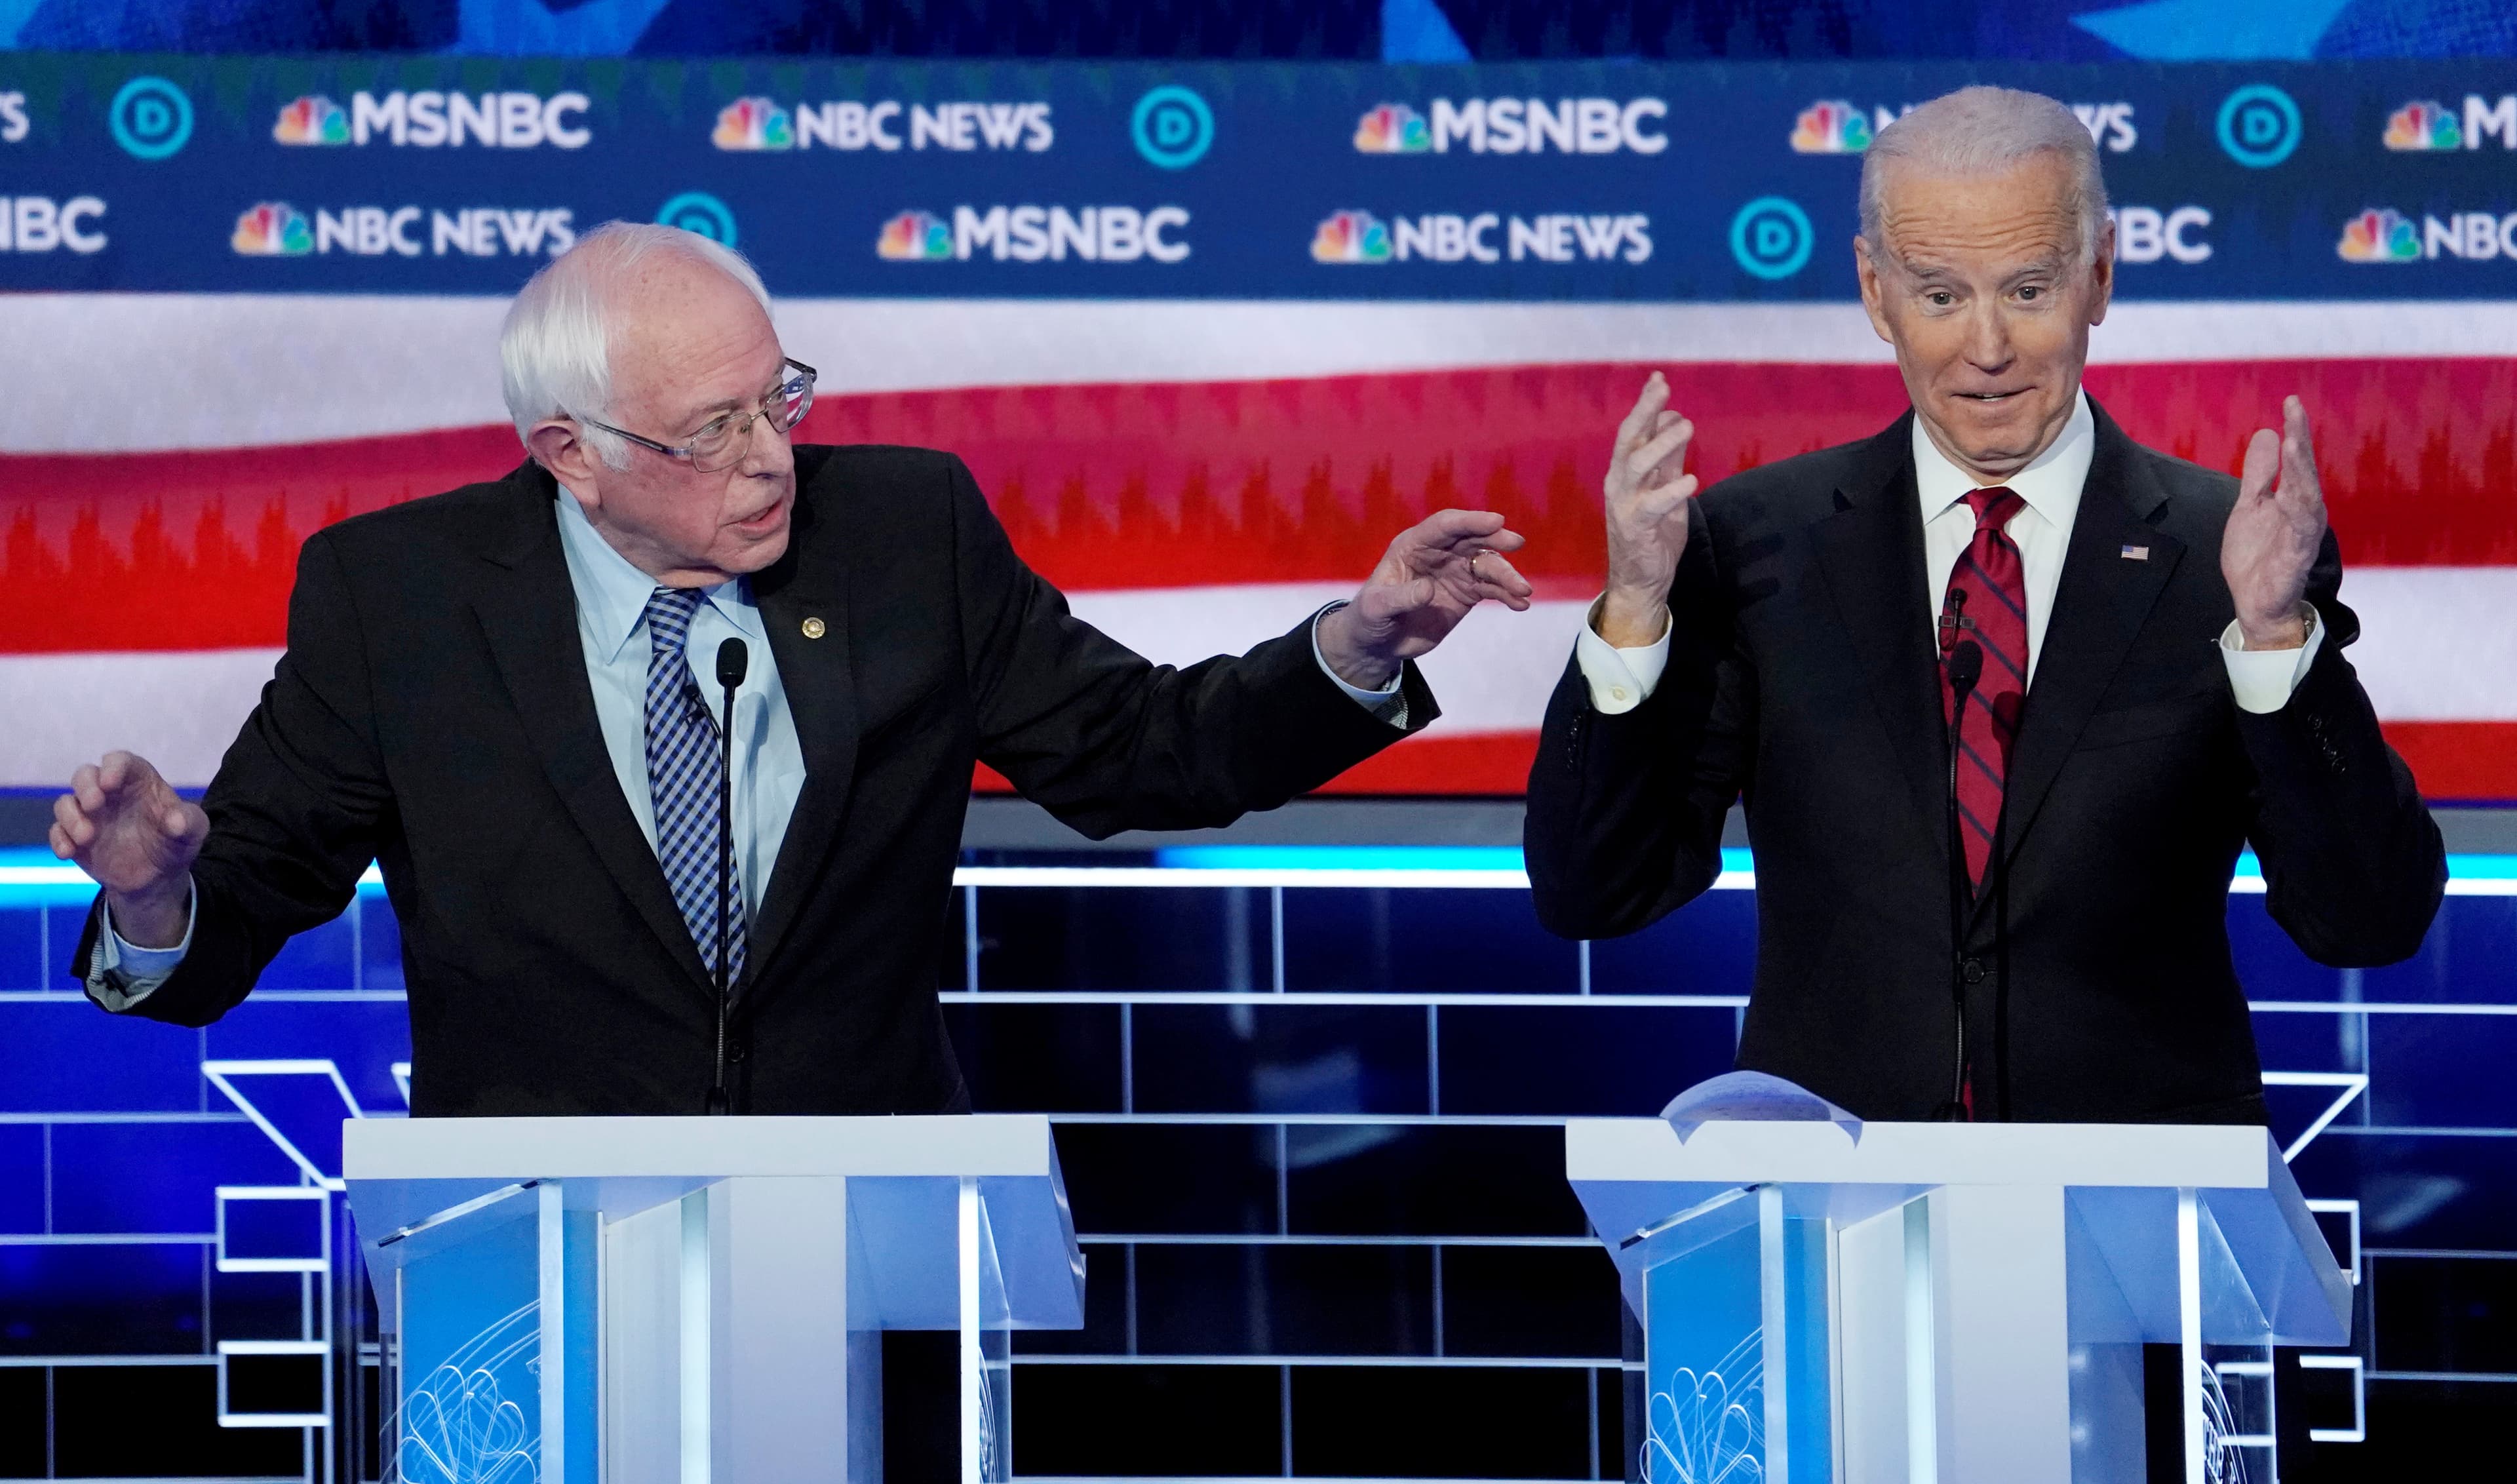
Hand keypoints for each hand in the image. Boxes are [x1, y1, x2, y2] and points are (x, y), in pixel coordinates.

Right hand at [51, 751, 205, 948]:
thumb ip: (189, 822)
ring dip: (70, 816)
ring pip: (66, 802)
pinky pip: (57, 832)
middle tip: (94, 804)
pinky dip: (59, 839)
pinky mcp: (75, 837)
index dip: (113, 767)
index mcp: (139, 782)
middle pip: (86, 775)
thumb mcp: (193, 832)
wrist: (158, 878)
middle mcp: (109, 794)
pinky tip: (68, 853)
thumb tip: (176, 821)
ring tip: (87, 836)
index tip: (110, 782)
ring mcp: (89, 815)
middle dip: (85, 786)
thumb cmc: (176, 843)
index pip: (121, 762)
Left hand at [1317, 509, 1533, 689]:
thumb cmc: (1370, 617)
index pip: (1445, 526)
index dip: (1469, 521)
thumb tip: (1428, 589)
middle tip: (1515, 542)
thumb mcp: (1377, 608)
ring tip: (1523, 591)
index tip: (1495, 521)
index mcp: (1413, 545)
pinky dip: (1507, 595)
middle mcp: (1439, 553)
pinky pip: (1491, 589)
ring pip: (1486, 565)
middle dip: (1494, 540)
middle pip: (1471, 539)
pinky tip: (1520, 604)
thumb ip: (1400, 598)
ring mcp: (1455, 572)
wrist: (1379, 643)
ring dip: (1506, 575)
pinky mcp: (1466, 593)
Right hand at [1601, 372, 1696, 646]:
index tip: (1660, 379)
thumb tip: (1675, 419)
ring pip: (1637, 466)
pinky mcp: (1636, 528)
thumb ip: (1669, 458)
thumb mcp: (1665, 488)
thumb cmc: (1653, 533)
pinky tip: (1691, 480)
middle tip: (1663, 388)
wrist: (1641, 580)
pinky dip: (1672, 491)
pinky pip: (1652, 506)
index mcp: (1625, 472)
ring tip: (1686, 426)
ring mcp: (1624, 505)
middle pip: (1628, 440)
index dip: (1646, 404)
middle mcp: (1619, 484)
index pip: (1633, 430)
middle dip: (1644, 412)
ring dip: (1661, 444)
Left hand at [2223, 396, 2326, 649]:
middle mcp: (2304, 512)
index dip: (2296, 430)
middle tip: (2294, 412)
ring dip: (2300, 471)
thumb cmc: (2258, 554)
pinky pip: (2301, 533)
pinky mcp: (2296, 558)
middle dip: (2301, 441)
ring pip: (2307, 498)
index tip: (2290, 400)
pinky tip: (2291, 496)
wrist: (2255, 602)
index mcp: (2294, 498)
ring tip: (2294, 444)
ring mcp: (2302, 534)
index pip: (2296, 460)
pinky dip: (2298, 514)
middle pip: (2305, 472)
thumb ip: (2259, 473)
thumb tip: (2268, 433)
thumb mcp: (2250, 506)